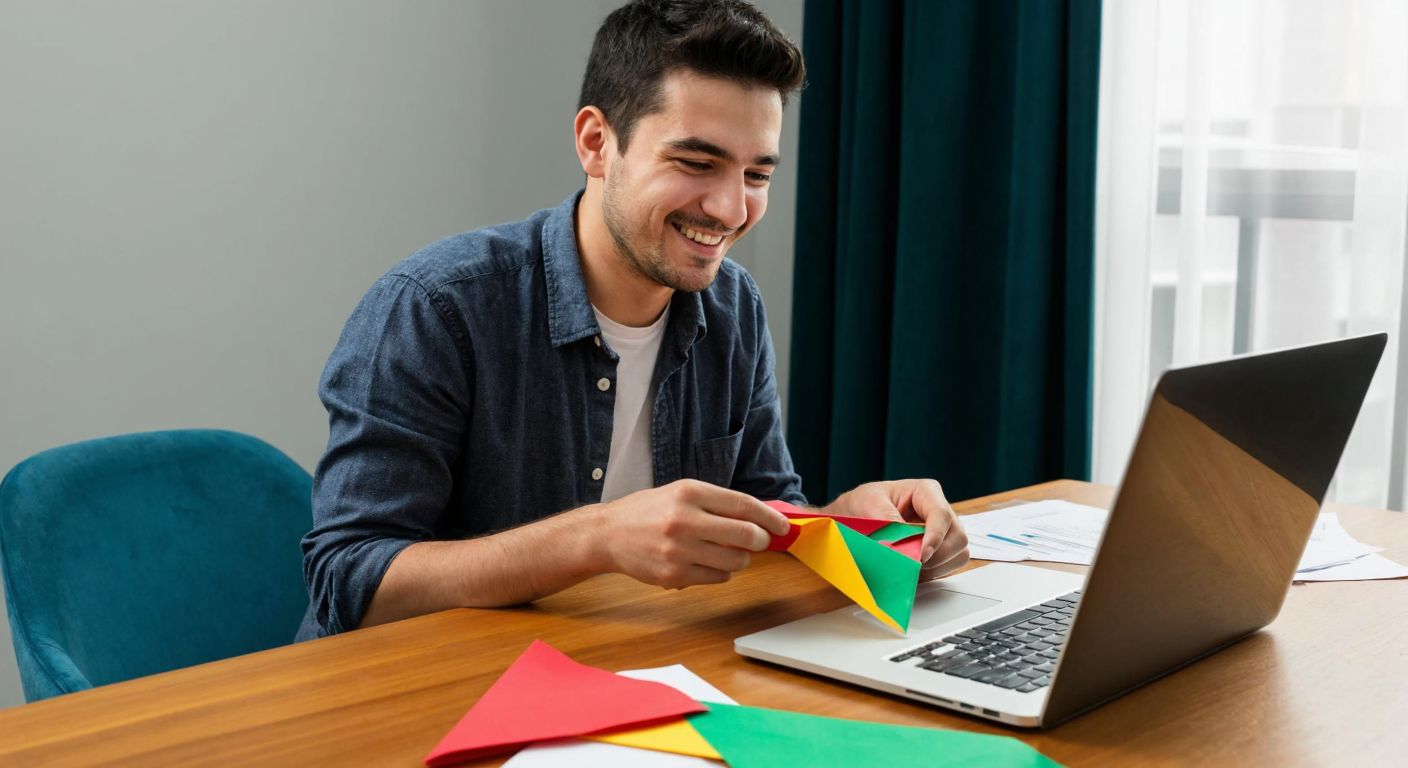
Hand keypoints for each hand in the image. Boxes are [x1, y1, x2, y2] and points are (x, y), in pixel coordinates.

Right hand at [587, 479, 791, 588]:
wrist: (609, 534)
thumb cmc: (649, 511)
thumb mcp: (681, 493)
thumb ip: (718, 504)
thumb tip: (760, 518)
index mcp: (689, 493)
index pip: (743, 505)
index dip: (770, 517)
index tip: (783, 526)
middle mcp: (684, 520)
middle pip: (746, 535)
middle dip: (760, 540)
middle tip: (759, 541)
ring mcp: (679, 550)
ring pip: (735, 561)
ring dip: (740, 559)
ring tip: (726, 551)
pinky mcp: (674, 575)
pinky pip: (718, 578)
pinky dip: (721, 572)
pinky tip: (706, 562)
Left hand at [824, 479, 969, 578]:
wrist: (858, 514)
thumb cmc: (866, 502)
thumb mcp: (869, 503)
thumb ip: (887, 520)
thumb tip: (904, 544)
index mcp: (926, 492)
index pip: (941, 515)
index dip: (935, 536)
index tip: (922, 554)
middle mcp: (940, 511)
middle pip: (957, 537)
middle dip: (938, 555)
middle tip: (913, 564)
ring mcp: (944, 531)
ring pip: (959, 553)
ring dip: (937, 566)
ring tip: (911, 567)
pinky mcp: (941, 549)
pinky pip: (950, 565)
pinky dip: (935, 572)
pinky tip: (915, 570)